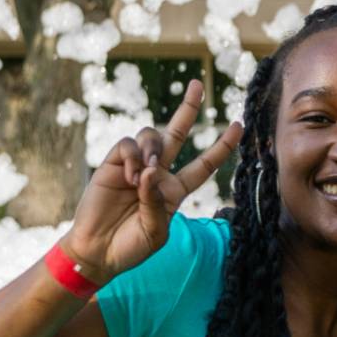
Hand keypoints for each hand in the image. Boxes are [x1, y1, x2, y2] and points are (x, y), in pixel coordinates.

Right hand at [62, 79, 243, 279]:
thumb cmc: (131, 247)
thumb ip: (157, 204)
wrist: (98, 251)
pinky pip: (128, 145)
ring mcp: (136, 166)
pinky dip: (132, 156)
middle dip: (188, 108)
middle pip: (177, 134)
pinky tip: (130, 176)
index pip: (204, 165)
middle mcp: (158, 173)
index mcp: (176, 191)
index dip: (222, 147)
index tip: (239, 126)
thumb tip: (149, 171)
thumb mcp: (155, 233)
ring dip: (152, 148)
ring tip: (142, 175)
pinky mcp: (113, 163)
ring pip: (152, 136)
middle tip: (196, 85)